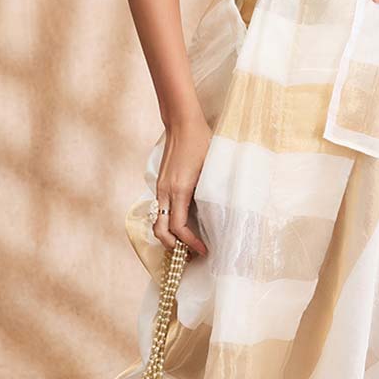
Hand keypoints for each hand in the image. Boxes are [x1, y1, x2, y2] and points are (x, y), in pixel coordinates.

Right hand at [153, 111, 211, 255]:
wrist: (181, 123)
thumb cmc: (200, 142)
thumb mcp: (211, 168)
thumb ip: (212, 191)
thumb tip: (221, 213)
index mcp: (179, 190)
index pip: (178, 227)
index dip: (190, 243)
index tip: (203, 251)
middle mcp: (165, 191)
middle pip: (160, 230)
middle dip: (173, 246)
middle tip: (191, 254)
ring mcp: (160, 187)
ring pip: (157, 221)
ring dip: (168, 236)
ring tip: (186, 243)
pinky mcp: (160, 184)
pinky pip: (159, 210)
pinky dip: (166, 223)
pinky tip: (182, 224)